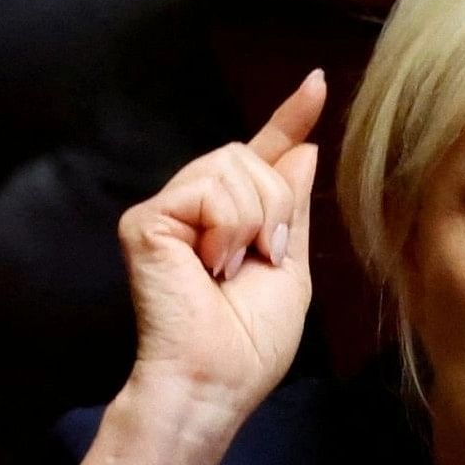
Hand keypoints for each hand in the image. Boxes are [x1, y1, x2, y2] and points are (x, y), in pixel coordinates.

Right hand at [117, 69, 324, 447]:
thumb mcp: (291, 268)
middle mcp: (195, 207)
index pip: (262, 156)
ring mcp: (168, 210)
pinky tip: (212, 265)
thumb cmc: (251, 344)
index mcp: (232, 219)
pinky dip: (228, 228)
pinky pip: (209, 188)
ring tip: (232, 268)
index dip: (289, 119)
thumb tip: (303, 148)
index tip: (317, 83)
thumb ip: (292, 208)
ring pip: (233, 165)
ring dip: (253, 219)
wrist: (216, 381)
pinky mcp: (147, 219)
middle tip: (262, 258)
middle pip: (251, 156)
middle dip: (275, 205)